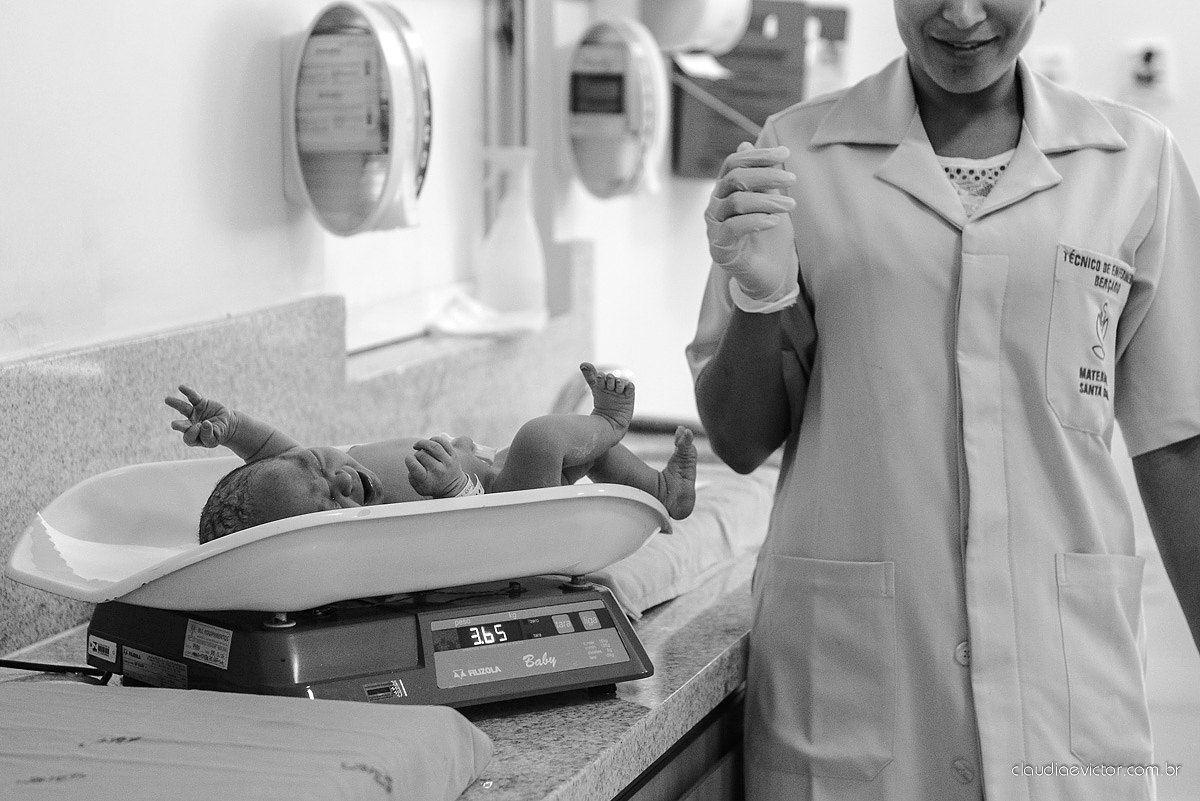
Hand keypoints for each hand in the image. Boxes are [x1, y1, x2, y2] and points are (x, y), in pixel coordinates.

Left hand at [164, 385, 236, 448]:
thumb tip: (204, 424)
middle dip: (179, 425)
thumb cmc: (219, 434)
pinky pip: (193, 397)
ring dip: (175, 404)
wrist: (227, 424)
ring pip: (183, 409)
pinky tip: (181, 387)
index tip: (200, 426)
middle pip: (183, 425)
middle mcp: (190, 425)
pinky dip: (188, 392)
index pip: (189, 437)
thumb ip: (208, 435)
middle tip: (174, 424)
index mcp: (192, 437)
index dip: (193, 432)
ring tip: (167, 400)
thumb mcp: (215, 439)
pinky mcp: (200, 403)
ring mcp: (194, 413)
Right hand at [405, 435, 468, 496]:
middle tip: (417, 457)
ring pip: (434, 446)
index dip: (409, 460)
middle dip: (416, 453)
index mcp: (428, 481)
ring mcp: (448, 463)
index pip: (414, 466)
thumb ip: (411, 476)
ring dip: (423, 443)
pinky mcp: (454, 456)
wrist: (452, 487)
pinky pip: (444, 442)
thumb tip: (412, 461)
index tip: (409, 459)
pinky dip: (434, 439)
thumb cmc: (432, 486)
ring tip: (418, 445)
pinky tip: (429, 442)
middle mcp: (439, 471)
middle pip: (422, 455)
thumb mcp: (419, 487)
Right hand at [704, 142, 798, 303]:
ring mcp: (714, 227)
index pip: (734, 163)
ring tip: (791, 205)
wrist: (768, 276)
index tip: (785, 153)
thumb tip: (745, 144)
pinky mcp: (719, 247)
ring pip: (737, 202)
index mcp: (725, 191)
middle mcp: (715, 206)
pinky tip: (774, 221)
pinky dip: (756, 221)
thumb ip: (760, 177)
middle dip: (766, 175)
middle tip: (793, 179)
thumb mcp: (769, 201)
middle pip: (735, 179)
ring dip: (767, 200)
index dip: (758, 156)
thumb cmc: (769, 238)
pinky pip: (733, 227)